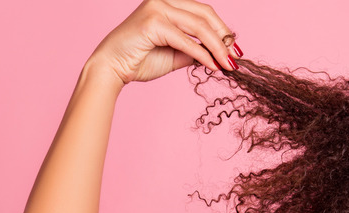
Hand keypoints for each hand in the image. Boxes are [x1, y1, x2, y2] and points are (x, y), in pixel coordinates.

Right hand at [88, 0, 240, 85]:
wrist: (112, 69)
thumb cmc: (140, 60)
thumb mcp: (176, 53)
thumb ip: (196, 49)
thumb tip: (221, 54)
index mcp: (167, 3)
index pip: (204, 12)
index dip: (223, 30)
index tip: (235, 50)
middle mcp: (162, 0)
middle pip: (206, 15)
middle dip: (224, 38)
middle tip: (235, 59)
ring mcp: (156, 8)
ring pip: (200, 27)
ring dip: (218, 48)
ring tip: (228, 65)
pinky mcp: (152, 23)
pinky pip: (187, 41)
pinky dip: (203, 55)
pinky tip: (214, 67)